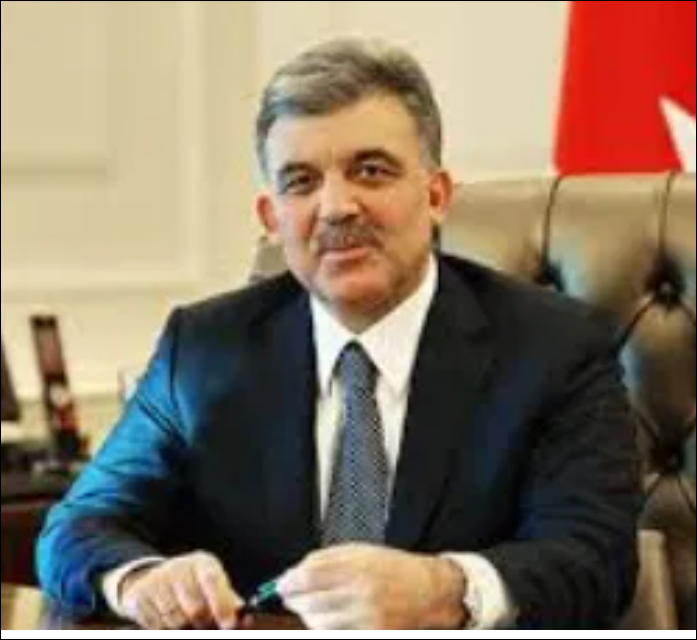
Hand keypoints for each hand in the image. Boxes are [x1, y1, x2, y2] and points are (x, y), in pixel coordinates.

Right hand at [119, 551, 242, 628]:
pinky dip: (164, 629)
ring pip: (176, 621)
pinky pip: (156, 626)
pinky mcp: (140, 597)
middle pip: (195, 607)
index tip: (229, 624)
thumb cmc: (192, 585)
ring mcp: (157, 581)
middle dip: (203, 624)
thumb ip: (229, 601)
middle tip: (206, 626)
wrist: (153, 579)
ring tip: (186, 621)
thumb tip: (245, 618)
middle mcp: (179, 568)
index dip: (222, 604)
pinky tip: (167, 620)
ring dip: (184, 628)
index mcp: (202, 563)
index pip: (212, 580)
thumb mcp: (213, 586)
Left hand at [277, 544, 467, 628]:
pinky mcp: (372, 634)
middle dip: (295, 599)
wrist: (428, 590)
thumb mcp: (359, 551)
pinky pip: (334, 635)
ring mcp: (367, 619)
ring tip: (313, 606)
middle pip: (310, 602)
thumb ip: (325, 559)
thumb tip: (294, 573)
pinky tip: (329, 618)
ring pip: (318, 623)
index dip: (289, 582)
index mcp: (357, 568)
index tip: (281, 584)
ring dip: (308, 615)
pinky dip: (325, 628)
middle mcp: (362, 594)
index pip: (309, 577)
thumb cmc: (393, 568)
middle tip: (292, 595)